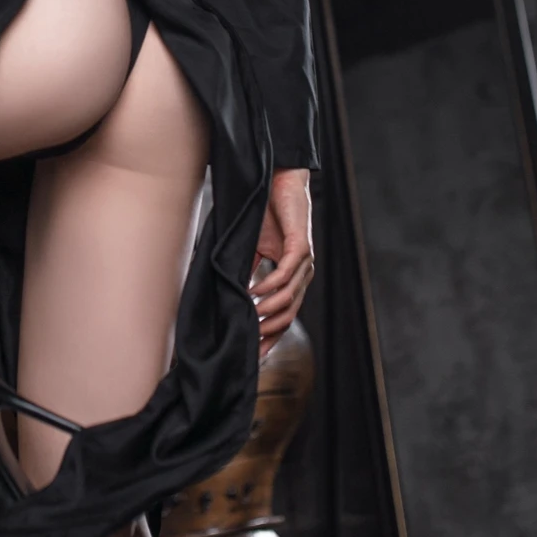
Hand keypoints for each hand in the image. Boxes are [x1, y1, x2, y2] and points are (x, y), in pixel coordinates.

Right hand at [250, 168, 313, 362]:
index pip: (285, 315)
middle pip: (289, 314)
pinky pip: (285, 273)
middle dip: (269, 333)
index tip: (254, 354)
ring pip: (289, 298)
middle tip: (249, 346)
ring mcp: (305, 262)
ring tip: (248, 319)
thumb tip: (231, 294)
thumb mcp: (253, 249)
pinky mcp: (301, 246)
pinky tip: (253, 294)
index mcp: (294, 277)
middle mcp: (303, 274)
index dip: (271, 337)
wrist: (278, 181)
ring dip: (268, 312)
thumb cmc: (266, 214)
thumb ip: (248, 272)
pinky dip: (269, 286)